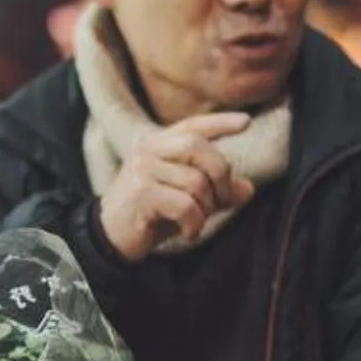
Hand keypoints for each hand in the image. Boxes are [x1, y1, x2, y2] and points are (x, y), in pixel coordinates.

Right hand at [97, 113, 256, 262]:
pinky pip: (186, 205)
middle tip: (222, 200)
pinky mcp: (141, 193)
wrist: (112, 238)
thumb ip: (216, 191)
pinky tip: (188, 232)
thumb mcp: (188, 199)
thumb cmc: (151, 214)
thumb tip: (248, 189)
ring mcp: (143, 170)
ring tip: (195, 222)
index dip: (220, 123)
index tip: (246, 122)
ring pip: (196, 182)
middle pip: (199, 148)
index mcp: (159, 145)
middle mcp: (149, 150)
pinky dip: (194, 224)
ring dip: (206, 209)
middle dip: (221, 176)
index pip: (193, 127)